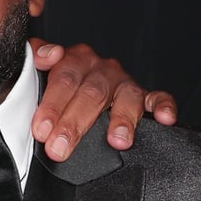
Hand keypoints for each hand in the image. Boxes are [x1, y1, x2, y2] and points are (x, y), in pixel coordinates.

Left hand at [29, 40, 178, 159]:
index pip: (64, 79)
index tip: (41, 129)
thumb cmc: (56, 86)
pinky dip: (164, 106)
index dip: (52, 105)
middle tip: (60, 147)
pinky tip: (165, 119)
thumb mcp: (38, 71)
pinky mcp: (145, 97)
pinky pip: (158, 98)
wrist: (77, 87)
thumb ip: (34, 58)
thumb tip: (45, 53)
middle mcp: (102, 69)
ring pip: (126, 97)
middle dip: (75, 123)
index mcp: (75, 59)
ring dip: (122, 119)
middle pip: (91, 93)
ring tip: (116, 140)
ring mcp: (124, 83)